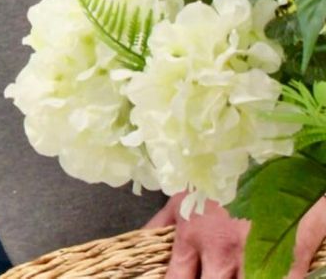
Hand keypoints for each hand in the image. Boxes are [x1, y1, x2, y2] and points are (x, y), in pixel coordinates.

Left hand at [152, 190, 325, 278]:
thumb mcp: (186, 195)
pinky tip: (263, 272)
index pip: (176, 278)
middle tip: (210, 276)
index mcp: (194, 235)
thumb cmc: (225, 177)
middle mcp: (221, 250)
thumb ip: (160, 223)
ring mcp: (255, 257)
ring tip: (233, 274)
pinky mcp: (288, 260)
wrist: (275, 160)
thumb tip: (140, 242)